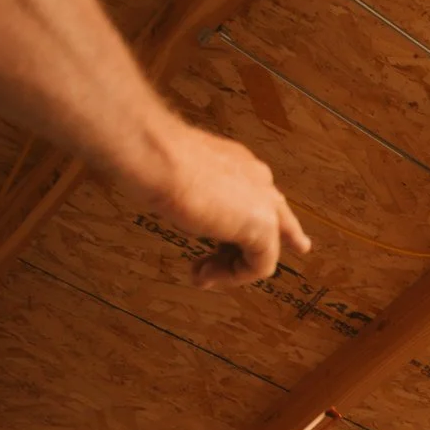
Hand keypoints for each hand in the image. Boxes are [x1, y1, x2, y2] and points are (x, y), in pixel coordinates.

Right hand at [135, 119, 310, 287]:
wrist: (154, 153)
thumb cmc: (154, 159)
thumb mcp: (178, 179)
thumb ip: (196, 195)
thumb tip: (191, 214)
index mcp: (239, 164)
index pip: (260, 197)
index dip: (251, 222)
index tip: (242, 241)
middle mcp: (257, 180)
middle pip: (275, 224)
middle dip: (255, 253)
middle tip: (229, 268)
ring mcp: (264, 202)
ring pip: (264, 249)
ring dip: (229, 268)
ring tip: (200, 274)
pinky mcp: (263, 225)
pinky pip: (261, 265)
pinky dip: (234, 276)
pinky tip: (207, 274)